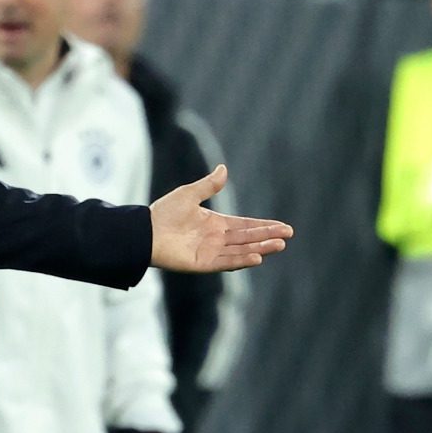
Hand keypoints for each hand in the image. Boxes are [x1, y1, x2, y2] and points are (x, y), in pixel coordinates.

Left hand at [150, 165, 292, 272]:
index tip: (283, 227)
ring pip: (241, 251)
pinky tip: (256, 257)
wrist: (144, 231)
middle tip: (288, 235)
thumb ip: (208, 185)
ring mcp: (210, 252)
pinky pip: (226, 262)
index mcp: (215, 224)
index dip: (264, 226)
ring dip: (260, 248)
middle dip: (268, 237)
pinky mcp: (202, 263)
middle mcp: (216, 239)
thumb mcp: (188, 194)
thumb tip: (224, 168)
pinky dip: (241, 260)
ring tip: (279, 245)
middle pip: (247, 238)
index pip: (245, 225)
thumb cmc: (163, 213)